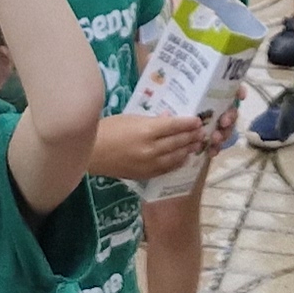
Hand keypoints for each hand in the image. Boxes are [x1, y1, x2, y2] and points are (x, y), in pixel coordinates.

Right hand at [90, 110, 208, 183]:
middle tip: (202, 132)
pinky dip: (177, 163)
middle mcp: (151, 148)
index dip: (187, 123)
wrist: (91, 153)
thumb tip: (168, 118)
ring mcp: (149, 164)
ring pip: (175, 157)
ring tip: (197, 144)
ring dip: (188, 150)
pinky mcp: (145, 174)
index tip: (198, 120)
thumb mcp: (130, 118)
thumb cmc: (108, 129)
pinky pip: (166, 169)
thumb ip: (151, 120)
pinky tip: (184, 158)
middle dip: (191, 136)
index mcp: (146, 130)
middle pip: (177, 142)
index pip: (174, 126)